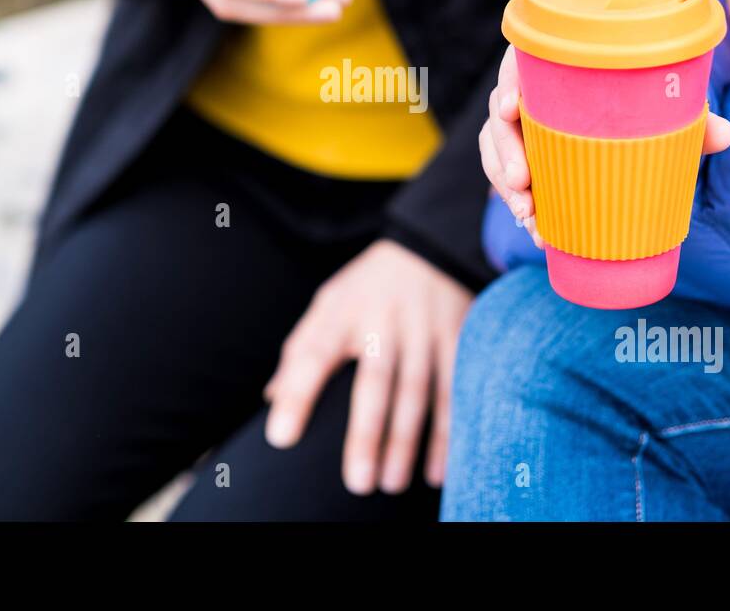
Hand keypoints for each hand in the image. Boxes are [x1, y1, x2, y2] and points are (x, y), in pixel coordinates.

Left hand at [263, 239, 471, 494]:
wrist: (431, 246)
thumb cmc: (367, 288)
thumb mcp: (328, 303)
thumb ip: (301, 348)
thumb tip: (271, 399)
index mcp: (343, 312)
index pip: (314, 353)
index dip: (298, 394)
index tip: (281, 438)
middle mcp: (384, 319)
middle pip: (375, 381)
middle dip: (366, 434)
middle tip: (358, 483)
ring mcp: (424, 329)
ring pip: (418, 391)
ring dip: (407, 441)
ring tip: (392, 483)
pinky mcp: (458, 337)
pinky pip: (455, 390)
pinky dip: (449, 434)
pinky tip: (439, 471)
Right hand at [480, 44, 729, 245]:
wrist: (628, 120)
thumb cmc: (639, 99)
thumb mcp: (660, 104)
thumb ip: (688, 118)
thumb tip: (724, 136)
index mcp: (553, 63)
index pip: (518, 65)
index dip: (508, 85)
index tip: (510, 108)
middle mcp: (528, 89)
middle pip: (499, 116)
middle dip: (505, 152)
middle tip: (524, 183)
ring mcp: (518, 123)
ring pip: (495, 149)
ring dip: (505, 183)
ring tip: (527, 215)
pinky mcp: (519, 152)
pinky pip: (505, 174)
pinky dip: (515, 200)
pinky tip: (532, 225)